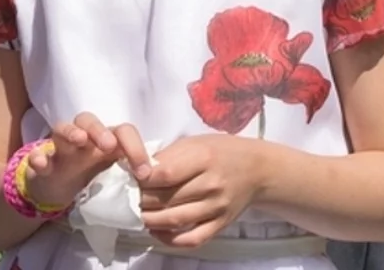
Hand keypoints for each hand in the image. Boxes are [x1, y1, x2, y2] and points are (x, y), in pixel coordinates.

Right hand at [24, 114, 145, 208]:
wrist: (60, 189)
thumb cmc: (93, 175)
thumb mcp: (114, 173)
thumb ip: (130, 171)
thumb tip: (154, 177)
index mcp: (105, 138)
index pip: (122, 131)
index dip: (135, 148)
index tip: (144, 172)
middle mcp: (83, 137)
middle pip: (88, 119)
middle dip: (99, 129)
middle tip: (109, 145)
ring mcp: (60, 148)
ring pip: (60, 128)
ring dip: (70, 131)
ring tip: (79, 140)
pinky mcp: (41, 163)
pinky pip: (36, 156)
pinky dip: (38, 158)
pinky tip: (41, 164)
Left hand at [135, 135, 264, 247]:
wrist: (258, 169)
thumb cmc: (223, 151)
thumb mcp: (196, 143)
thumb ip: (169, 156)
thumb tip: (137, 172)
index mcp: (204, 158)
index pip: (164, 174)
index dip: (141, 179)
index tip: (128, 179)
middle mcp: (211, 184)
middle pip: (165, 198)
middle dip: (139, 201)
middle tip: (125, 199)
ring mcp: (216, 207)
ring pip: (174, 220)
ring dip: (149, 220)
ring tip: (136, 215)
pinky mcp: (220, 224)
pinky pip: (191, 239)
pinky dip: (170, 240)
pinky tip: (157, 231)